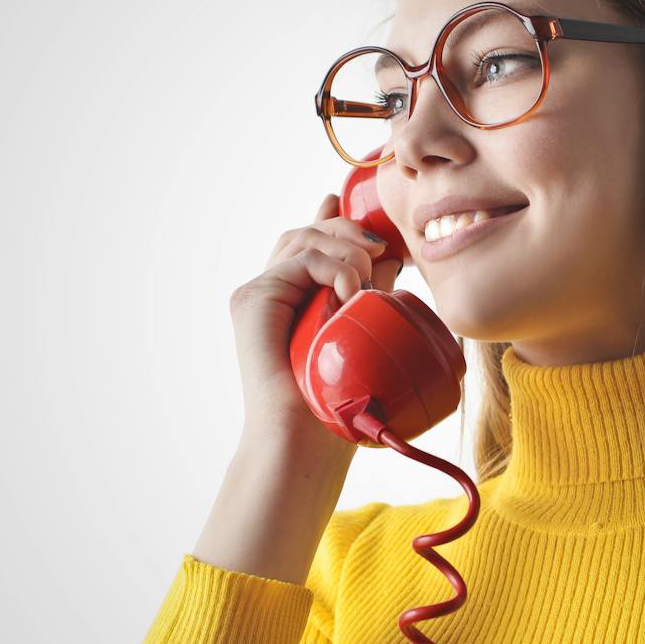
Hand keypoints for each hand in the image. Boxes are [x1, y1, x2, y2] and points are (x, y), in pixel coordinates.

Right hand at [228, 192, 401, 438]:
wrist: (304, 440)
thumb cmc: (335, 402)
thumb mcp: (363, 332)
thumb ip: (370, 292)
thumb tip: (392, 259)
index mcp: (295, 300)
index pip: (312, 245)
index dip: (332, 220)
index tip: (351, 203)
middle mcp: (274, 292)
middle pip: (308, 234)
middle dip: (349, 230)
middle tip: (381, 247)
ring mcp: (260, 293)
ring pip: (305, 239)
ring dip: (347, 250)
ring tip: (367, 283)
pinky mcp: (253, 298)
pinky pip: (301, 260)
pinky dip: (333, 268)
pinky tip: (350, 293)